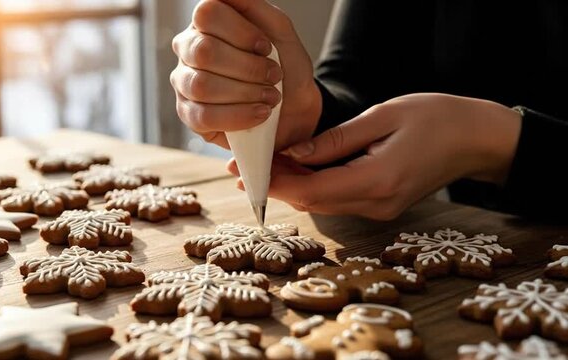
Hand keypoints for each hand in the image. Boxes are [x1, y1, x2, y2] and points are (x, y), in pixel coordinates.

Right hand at [171, 0, 321, 148]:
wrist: (296, 107)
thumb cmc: (285, 66)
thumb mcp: (278, 29)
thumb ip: (252, 5)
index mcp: (206, 23)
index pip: (207, 14)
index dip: (241, 32)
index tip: (266, 48)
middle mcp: (188, 49)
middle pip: (204, 51)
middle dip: (248, 68)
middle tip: (274, 76)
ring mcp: (184, 83)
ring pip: (202, 86)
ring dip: (246, 93)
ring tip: (271, 97)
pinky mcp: (189, 115)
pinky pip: (204, 116)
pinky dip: (239, 115)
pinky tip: (260, 114)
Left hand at [228, 93, 521, 219]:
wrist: (478, 139)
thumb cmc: (436, 118)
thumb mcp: (381, 118)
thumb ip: (335, 141)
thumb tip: (295, 155)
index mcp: (377, 180)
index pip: (311, 192)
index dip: (275, 183)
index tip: (246, 171)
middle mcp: (377, 204)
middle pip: (312, 202)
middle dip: (277, 185)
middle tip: (245, 167)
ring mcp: (381, 209)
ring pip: (323, 203)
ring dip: (293, 186)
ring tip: (265, 165)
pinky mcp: (382, 205)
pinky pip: (338, 199)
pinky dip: (314, 186)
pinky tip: (297, 169)